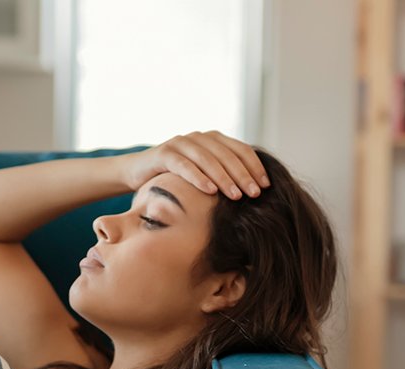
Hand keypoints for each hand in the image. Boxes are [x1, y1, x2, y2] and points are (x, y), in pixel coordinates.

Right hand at [119, 131, 269, 200]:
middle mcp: (199, 137)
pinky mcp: (164, 153)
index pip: (241, 149)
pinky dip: (198, 177)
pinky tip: (209, 191)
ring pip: (208, 160)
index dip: (255, 167)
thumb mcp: (202, 174)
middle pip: (228, 155)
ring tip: (236, 196)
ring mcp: (181, 143)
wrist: (138, 172)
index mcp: (213, 139)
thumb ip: (223, 174)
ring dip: (224, 178)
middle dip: (243, 175)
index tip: (266, 186)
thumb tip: (253, 191)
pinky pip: (184, 165)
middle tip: (255, 194)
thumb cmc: (175, 177)